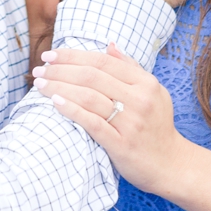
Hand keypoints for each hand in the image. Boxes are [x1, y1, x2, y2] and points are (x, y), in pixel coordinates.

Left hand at [32, 43, 193, 196]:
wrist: (172, 165)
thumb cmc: (157, 125)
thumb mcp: (153, 92)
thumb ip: (130, 67)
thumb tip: (109, 45)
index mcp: (145, 84)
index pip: (102, 61)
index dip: (73, 55)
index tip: (50, 55)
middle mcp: (139, 100)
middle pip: (91, 77)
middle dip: (60, 70)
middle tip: (38, 70)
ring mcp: (131, 123)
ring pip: (88, 97)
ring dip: (59, 87)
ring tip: (39, 84)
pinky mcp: (121, 144)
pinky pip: (92, 123)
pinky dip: (71, 110)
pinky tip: (55, 102)